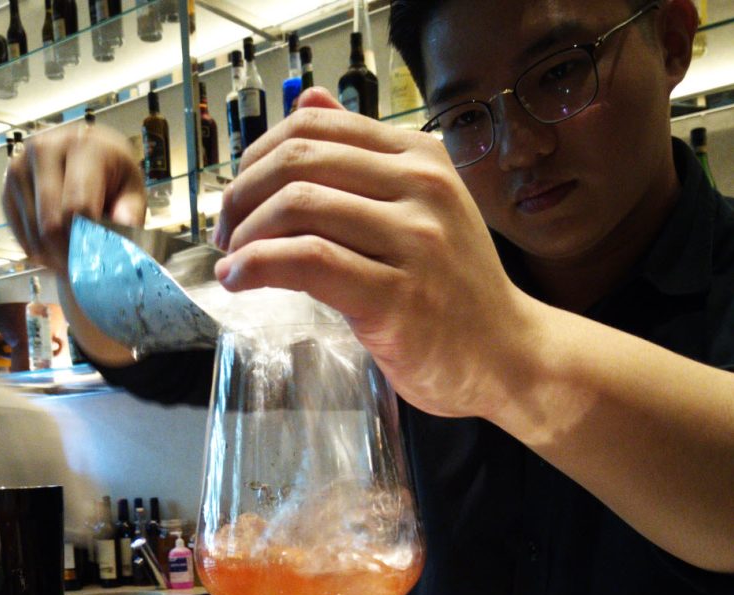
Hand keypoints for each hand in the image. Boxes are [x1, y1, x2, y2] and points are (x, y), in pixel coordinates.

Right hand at [2, 123, 146, 279]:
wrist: (84, 149)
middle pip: (50, 224)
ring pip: (33, 233)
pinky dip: (38, 251)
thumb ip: (131, 212)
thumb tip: (119, 236)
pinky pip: (19, 234)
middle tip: (83, 273)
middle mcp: (44, 151)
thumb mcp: (132, 187)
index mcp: (81, 148)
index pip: (78, 207)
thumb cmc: (112, 171)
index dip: (87, 244)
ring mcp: (20, 169)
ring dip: (53, 258)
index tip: (97, 264)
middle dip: (68, 256)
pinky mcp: (6, 187)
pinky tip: (55, 251)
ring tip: (72, 262)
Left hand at [213, 88, 533, 418]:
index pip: (317, 125)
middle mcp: (421, 188)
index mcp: (421, 158)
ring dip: (245, 234)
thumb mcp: (421, 208)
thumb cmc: (455, 291)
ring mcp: (413, 241)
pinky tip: (239, 280)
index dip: (258, 154)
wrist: (508, 355)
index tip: (239, 194)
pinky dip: (259, 266)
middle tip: (225, 231)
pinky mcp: (397, 297)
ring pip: (298, 206)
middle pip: (299, 158)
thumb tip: (311, 100)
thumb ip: (365, 159)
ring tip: (231, 260)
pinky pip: (308, 261)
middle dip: (242, 193)